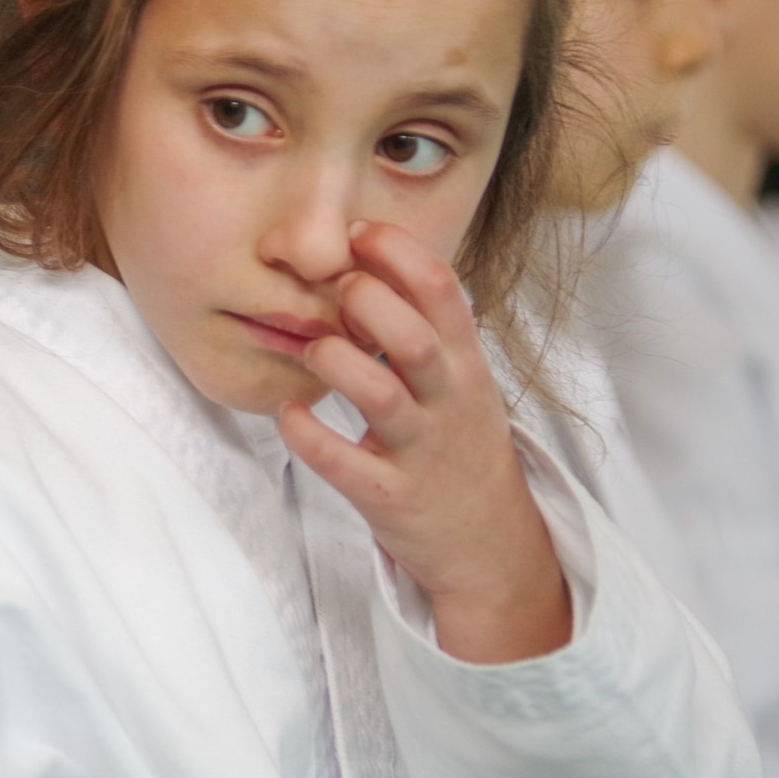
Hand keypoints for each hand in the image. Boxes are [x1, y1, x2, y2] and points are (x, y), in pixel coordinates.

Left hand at [277, 222, 571, 664]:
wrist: (492, 546)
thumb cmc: (459, 447)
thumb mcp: (461, 382)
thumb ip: (423, 329)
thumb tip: (366, 264)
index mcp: (465, 364)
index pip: (443, 290)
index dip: (399, 252)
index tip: (358, 231)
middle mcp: (448, 402)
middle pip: (416, 337)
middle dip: (371, 300)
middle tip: (336, 289)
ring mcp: (421, 451)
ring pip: (382, 395)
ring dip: (338, 361)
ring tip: (313, 347)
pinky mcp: (391, 498)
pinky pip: (347, 465)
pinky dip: (310, 437)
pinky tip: (286, 414)